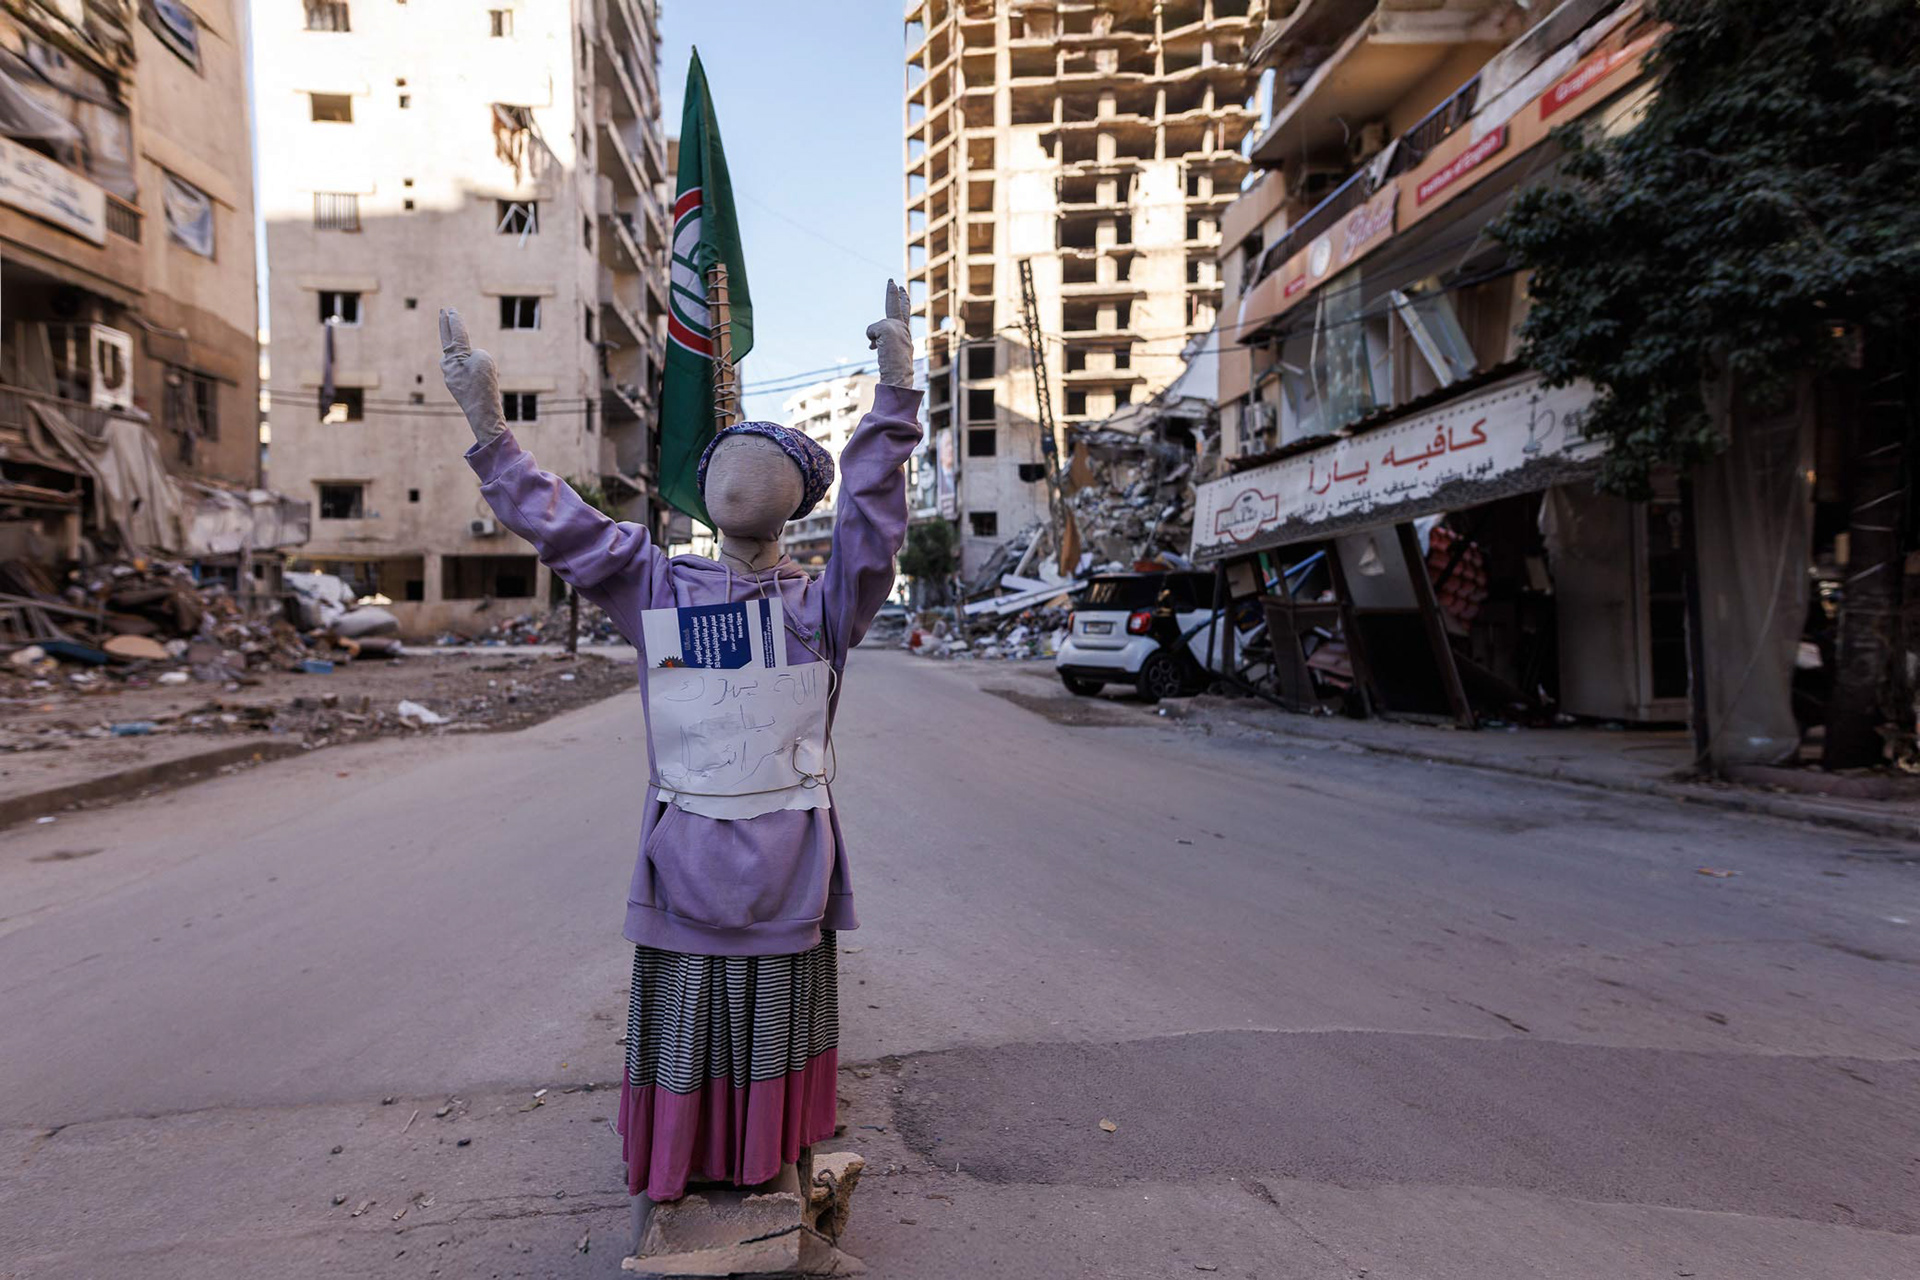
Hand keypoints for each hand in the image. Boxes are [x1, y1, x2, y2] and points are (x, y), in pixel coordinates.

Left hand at [439, 308, 504, 445]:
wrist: (482, 412)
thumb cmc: (484, 384)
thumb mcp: (484, 358)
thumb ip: (474, 352)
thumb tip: (468, 360)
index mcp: (453, 354)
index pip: (455, 332)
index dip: (454, 320)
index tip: (450, 309)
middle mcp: (447, 364)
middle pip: (448, 340)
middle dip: (446, 325)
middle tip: (444, 312)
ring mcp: (450, 376)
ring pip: (461, 360)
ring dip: (466, 357)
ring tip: (478, 368)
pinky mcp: (457, 387)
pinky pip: (466, 374)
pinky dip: (473, 373)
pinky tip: (481, 384)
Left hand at [864, 279, 912, 388]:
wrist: (899, 377)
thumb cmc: (895, 375)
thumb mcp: (888, 357)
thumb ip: (881, 345)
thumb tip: (871, 344)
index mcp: (906, 337)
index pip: (904, 316)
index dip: (903, 302)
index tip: (901, 290)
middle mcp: (905, 330)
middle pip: (897, 308)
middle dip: (893, 294)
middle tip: (891, 281)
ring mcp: (898, 328)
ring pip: (877, 327)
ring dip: (875, 339)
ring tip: (880, 350)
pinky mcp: (888, 328)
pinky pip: (870, 332)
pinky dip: (872, 340)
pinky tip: (878, 348)